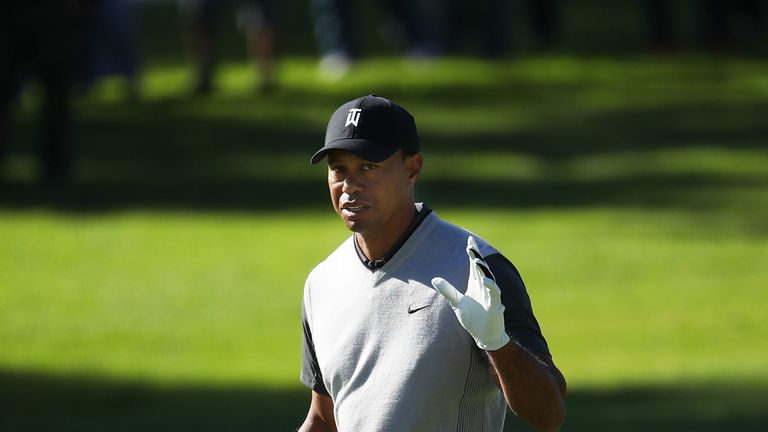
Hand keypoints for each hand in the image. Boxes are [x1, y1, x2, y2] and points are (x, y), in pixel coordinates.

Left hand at [431, 236, 509, 350]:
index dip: (473, 253)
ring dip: (483, 269)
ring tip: (476, 260)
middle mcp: (483, 286)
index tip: (469, 240)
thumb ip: (447, 290)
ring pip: (488, 278)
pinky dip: (490, 286)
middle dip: (476, 257)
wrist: (484, 335)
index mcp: (475, 284)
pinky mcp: (495, 305)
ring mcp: (490, 295)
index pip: (474, 265)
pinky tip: (485, 280)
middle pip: (480, 268)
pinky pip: (494, 293)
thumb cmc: (473, 318)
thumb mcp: (456, 303)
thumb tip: (434, 278)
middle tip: (470, 246)